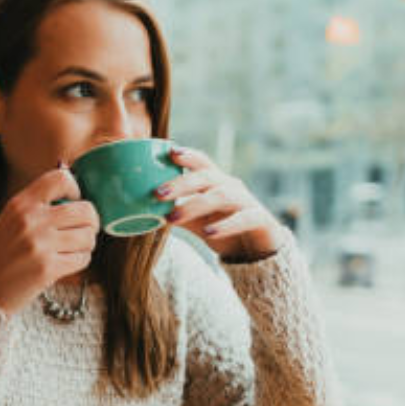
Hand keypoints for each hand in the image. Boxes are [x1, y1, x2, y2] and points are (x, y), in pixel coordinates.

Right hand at [0, 166, 99, 315]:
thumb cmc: (1, 254)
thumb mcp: (10, 220)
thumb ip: (37, 205)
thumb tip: (75, 193)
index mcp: (20, 204)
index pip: (60, 179)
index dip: (75, 188)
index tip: (74, 200)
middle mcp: (31, 220)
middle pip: (85, 210)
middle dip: (91, 222)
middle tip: (83, 230)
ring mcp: (40, 245)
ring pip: (88, 236)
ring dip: (87, 244)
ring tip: (74, 248)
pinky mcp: (48, 268)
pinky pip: (83, 258)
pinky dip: (80, 261)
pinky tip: (67, 262)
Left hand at [155, 147, 288, 260]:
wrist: (258, 252)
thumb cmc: (223, 231)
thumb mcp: (197, 223)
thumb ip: (177, 214)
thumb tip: (145, 213)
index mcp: (216, 183)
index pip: (202, 162)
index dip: (187, 155)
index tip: (169, 152)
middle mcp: (232, 187)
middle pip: (207, 177)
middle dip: (181, 183)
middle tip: (157, 193)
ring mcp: (247, 202)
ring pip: (222, 195)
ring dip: (195, 205)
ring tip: (173, 218)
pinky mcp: (260, 220)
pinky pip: (243, 219)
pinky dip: (225, 225)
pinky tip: (209, 232)